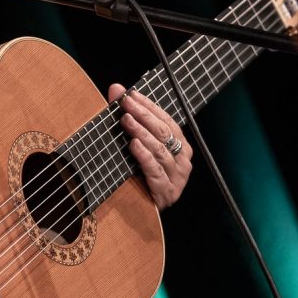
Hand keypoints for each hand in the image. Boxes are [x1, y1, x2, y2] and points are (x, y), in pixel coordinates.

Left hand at [109, 84, 192, 209]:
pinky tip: (133, 145)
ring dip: (142, 133)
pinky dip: (144, 156)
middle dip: (144, 116)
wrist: (142, 210)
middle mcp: (182, 159)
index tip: (131, 94)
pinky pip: (155, 170)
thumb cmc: (140, 172)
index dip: (149, 106)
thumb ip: (127, 115)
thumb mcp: (134, 142)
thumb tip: (115, 87)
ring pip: (160, 150)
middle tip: (126, 104)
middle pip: (164, 133)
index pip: (167, 120)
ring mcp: (177, 177)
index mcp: (180, 146)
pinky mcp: (166, 192)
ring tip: (127, 121)